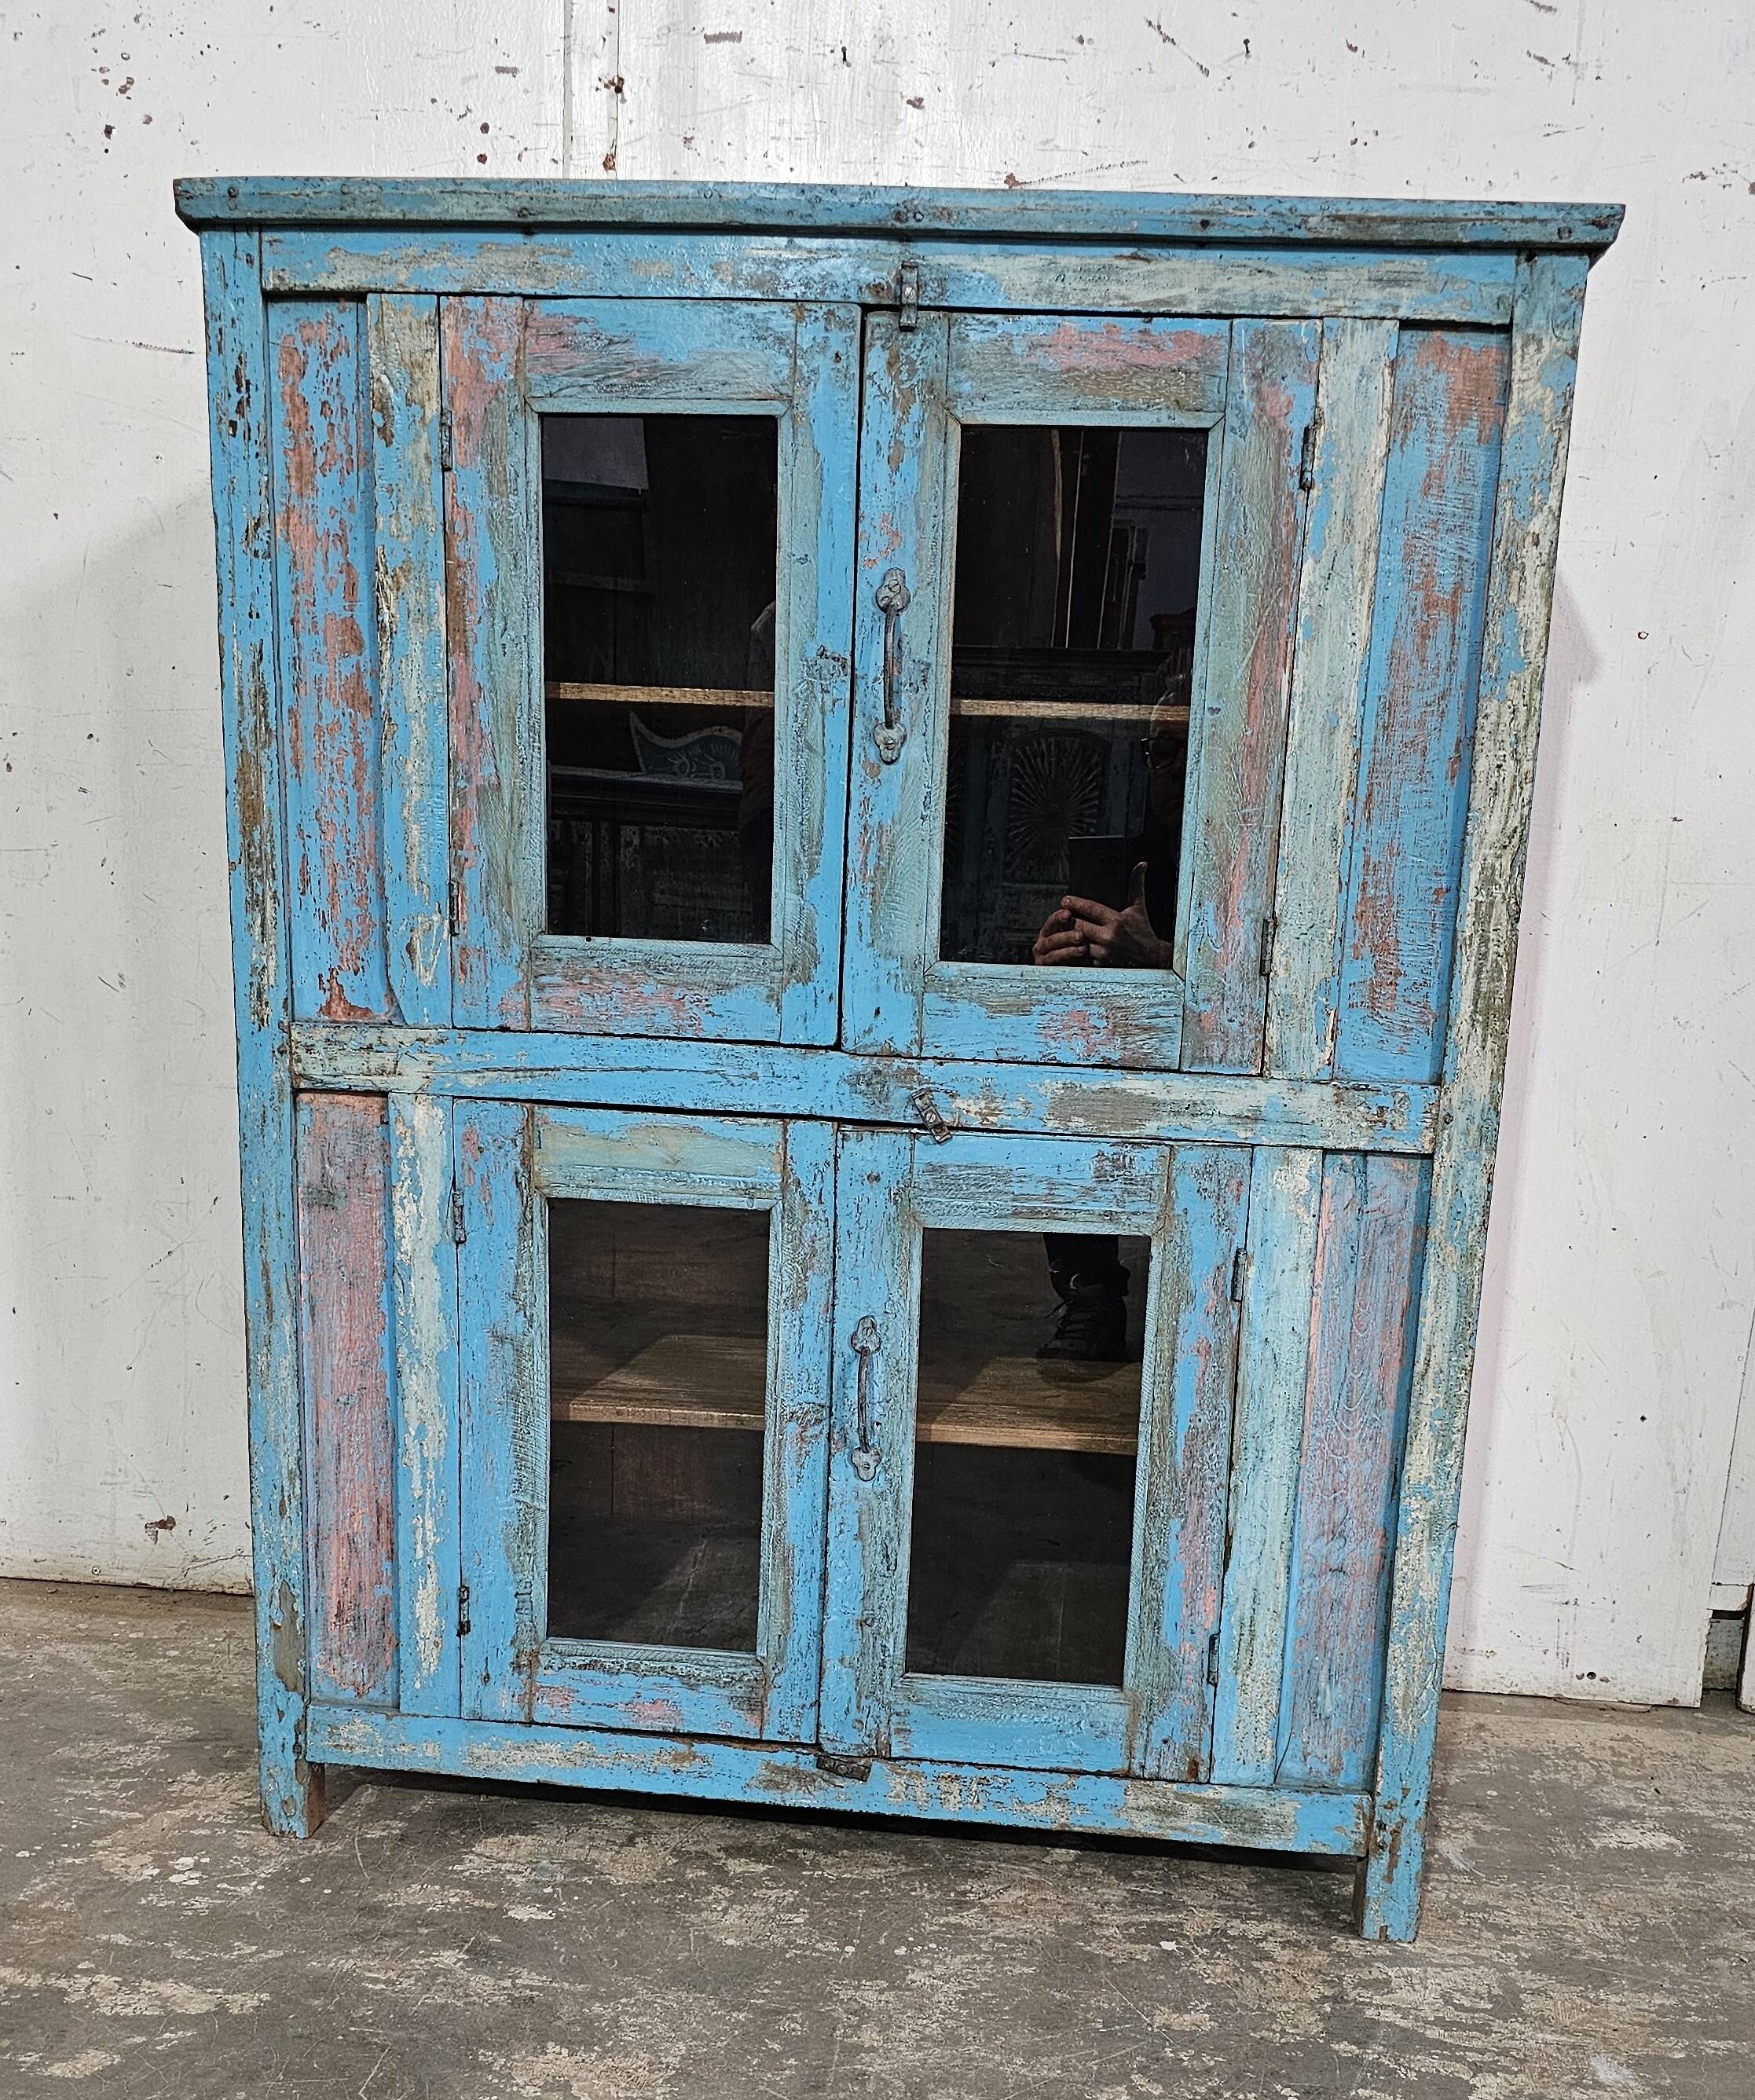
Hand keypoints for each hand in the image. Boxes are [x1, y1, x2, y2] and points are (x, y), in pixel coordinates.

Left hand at [1032, 863, 1170, 969]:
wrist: (1150, 957)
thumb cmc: (1143, 931)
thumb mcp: (1139, 906)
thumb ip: (1136, 884)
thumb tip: (1141, 865)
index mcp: (1116, 921)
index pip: (1091, 909)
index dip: (1076, 903)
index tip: (1065, 900)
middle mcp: (1108, 937)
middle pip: (1079, 925)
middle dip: (1069, 920)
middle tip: (1061, 914)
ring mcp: (1103, 952)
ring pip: (1078, 941)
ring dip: (1070, 934)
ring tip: (1064, 928)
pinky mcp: (1100, 963)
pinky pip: (1082, 954)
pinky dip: (1077, 948)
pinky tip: (1073, 942)